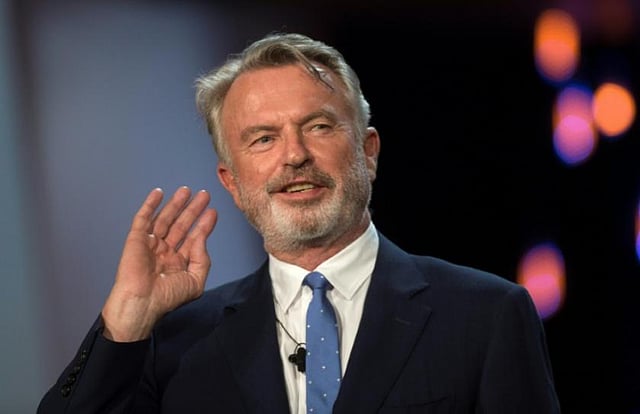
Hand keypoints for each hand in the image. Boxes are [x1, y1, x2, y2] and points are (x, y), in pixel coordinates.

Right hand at [101, 187, 217, 341]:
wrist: (142, 303)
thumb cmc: (167, 298)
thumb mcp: (195, 281)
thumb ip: (202, 258)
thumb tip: (202, 237)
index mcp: (179, 263)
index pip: (194, 238)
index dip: (204, 225)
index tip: (213, 212)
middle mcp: (165, 252)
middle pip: (181, 225)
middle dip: (193, 210)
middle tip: (204, 195)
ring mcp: (151, 244)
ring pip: (165, 219)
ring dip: (175, 204)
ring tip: (187, 190)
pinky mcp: (136, 239)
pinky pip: (143, 218)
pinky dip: (150, 204)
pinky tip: (159, 193)